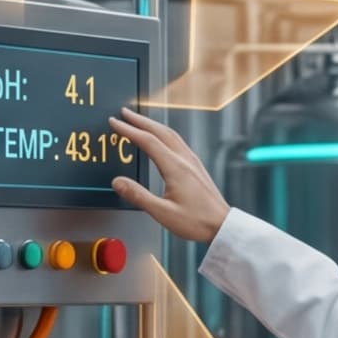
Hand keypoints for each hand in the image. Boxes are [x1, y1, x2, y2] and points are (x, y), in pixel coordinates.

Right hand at [109, 108, 229, 244]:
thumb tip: (118, 182)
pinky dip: (163, 134)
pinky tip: (161, 138)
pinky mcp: (196, 167)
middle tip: (124, 113)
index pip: (147, 141)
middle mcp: (185, 160)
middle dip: (140, 120)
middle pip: (160, 131)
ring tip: (139, 121)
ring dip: (152, 125)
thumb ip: (138, 196)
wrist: (222, 225)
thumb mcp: (162, 213)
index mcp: (175, 168)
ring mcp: (192, 162)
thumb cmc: (196, 221)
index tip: (115, 122)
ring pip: (170, 134)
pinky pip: (177, 142)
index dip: (129, 130)